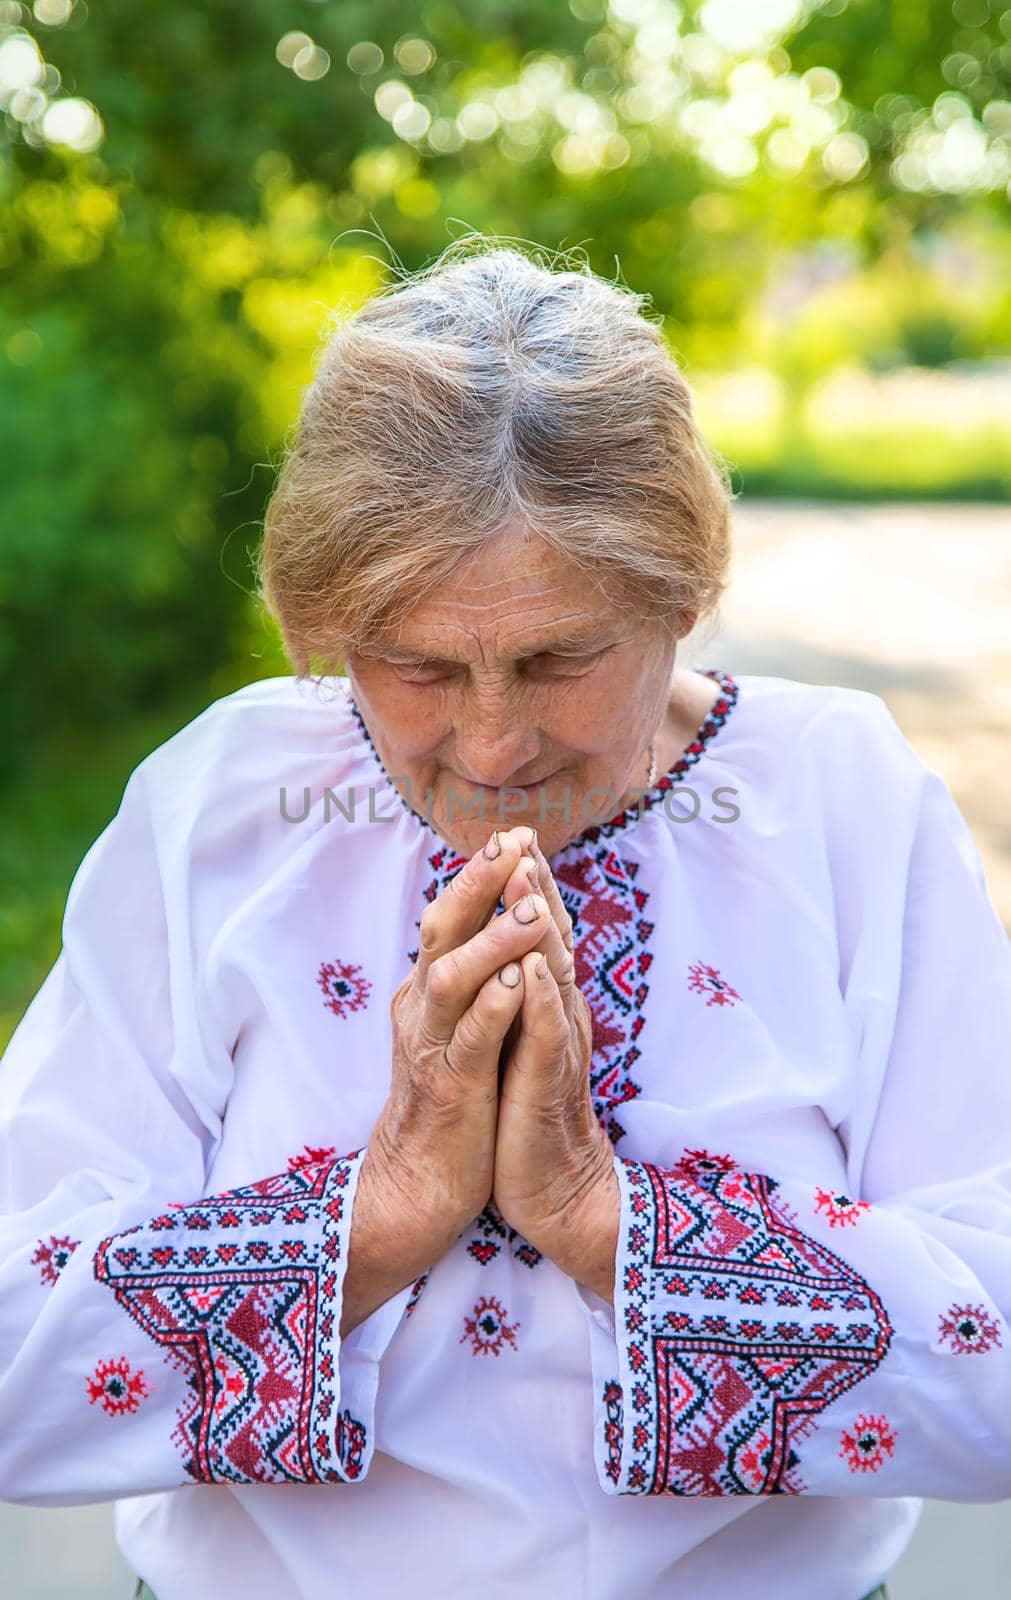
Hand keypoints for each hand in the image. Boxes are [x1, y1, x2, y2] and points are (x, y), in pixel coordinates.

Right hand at [343, 827, 550, 1331]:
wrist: (423, 1182)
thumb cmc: (456, 1097)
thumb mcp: (462, 1024)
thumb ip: (474, 974)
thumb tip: (502, 916)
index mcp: (427, 989)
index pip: (450, 917)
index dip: (480, 875)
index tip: (516, 834)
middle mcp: (421, 1007)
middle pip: (440, 930)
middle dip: (477, 885)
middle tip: (512, 845)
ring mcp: (432, 1045)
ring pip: (452, 978)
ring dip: (491, 941)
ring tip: (529, 909)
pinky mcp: (451, 1087)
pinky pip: (470, 1039)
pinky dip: (493, 1007)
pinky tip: (520, 982)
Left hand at [492, 840, 619, 1299]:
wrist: (558, 1191)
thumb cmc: (530, 1115)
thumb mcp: (521, 1042)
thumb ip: (520, 995)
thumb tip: (507, 946)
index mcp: (548, 1004)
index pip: (539, 933)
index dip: (528, 884)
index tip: (512, 834)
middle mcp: (559, 1015)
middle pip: (550, 939)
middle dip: (535, 887)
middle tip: (522, 835)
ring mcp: (557, 1047)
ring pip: (551, 976)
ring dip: (538, 928)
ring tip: (523, 881)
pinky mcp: (546, 1085)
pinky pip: (545, 1035)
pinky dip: (537, 999)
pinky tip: (527, 968)